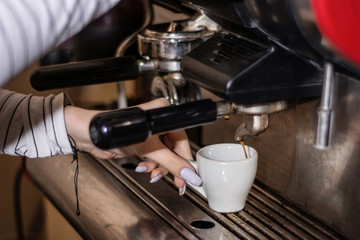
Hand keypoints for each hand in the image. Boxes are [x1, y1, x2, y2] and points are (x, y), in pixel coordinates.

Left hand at [64, 98, 201, 194]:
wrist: (92, 136)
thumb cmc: (115, 131)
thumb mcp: (149, 150)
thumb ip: (172, 163)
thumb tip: (189, 174)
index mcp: (164, 115)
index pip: (183, 141)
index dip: (186, 160)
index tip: (189, 176)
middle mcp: (159, 122)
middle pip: (174, 150)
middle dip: (170, 166)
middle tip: (176, 182)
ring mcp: (151, 133)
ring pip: (164, 155)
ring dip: (157, 167)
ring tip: (150, 172)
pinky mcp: (143, 142)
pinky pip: (154, 157)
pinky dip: (149, 164)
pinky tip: (142, 167)